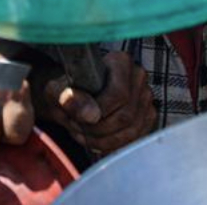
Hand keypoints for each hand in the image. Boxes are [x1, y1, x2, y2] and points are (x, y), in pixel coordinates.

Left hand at [40, 51, 156, 156]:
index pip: (118, 94)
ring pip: (131, 130)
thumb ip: (68, 98)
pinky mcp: (148, 115)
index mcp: (120, 62)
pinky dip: (112, 145)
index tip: (76, 119)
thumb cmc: (66, 90)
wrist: (75, 95)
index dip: (97, 112)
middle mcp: (139, 76)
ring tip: (82, 133)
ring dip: (102, 140)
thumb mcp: (57, 91)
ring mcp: (146, 96)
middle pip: (124, 116)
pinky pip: (134, 138)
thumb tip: (89, 114)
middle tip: (75, 127)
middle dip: (96, 129)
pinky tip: (95, 139)